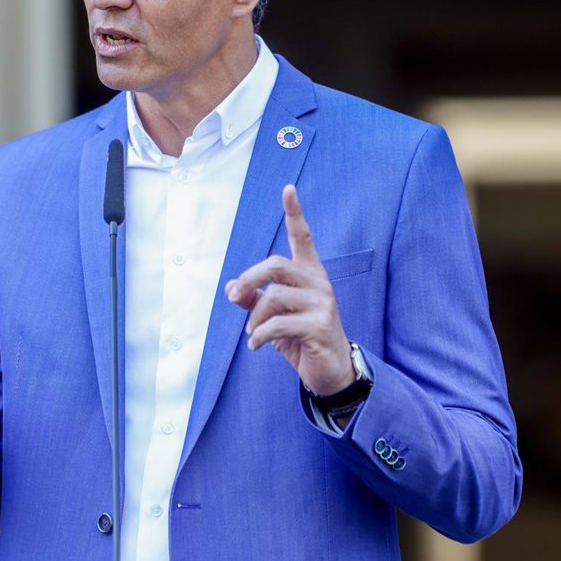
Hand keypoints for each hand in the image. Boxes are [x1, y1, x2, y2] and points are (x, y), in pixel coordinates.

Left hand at [225, 184, 355, 396]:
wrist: (331, 370)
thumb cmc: (301, 337)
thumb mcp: (273, 316)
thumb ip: (253, 299)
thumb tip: (230, 289)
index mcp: (309, 274)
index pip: (303, 237)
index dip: (295, 213)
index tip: (288, 189)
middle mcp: (318, 283)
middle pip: (275, 265)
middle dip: (248, 279)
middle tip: (234, 298)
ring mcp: (322, 303)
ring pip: (273, 297)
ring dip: (254, 318)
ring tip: (252, 333)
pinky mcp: (319, 325)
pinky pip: (277, 324)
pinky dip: (259, 336)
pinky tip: (255, 345)